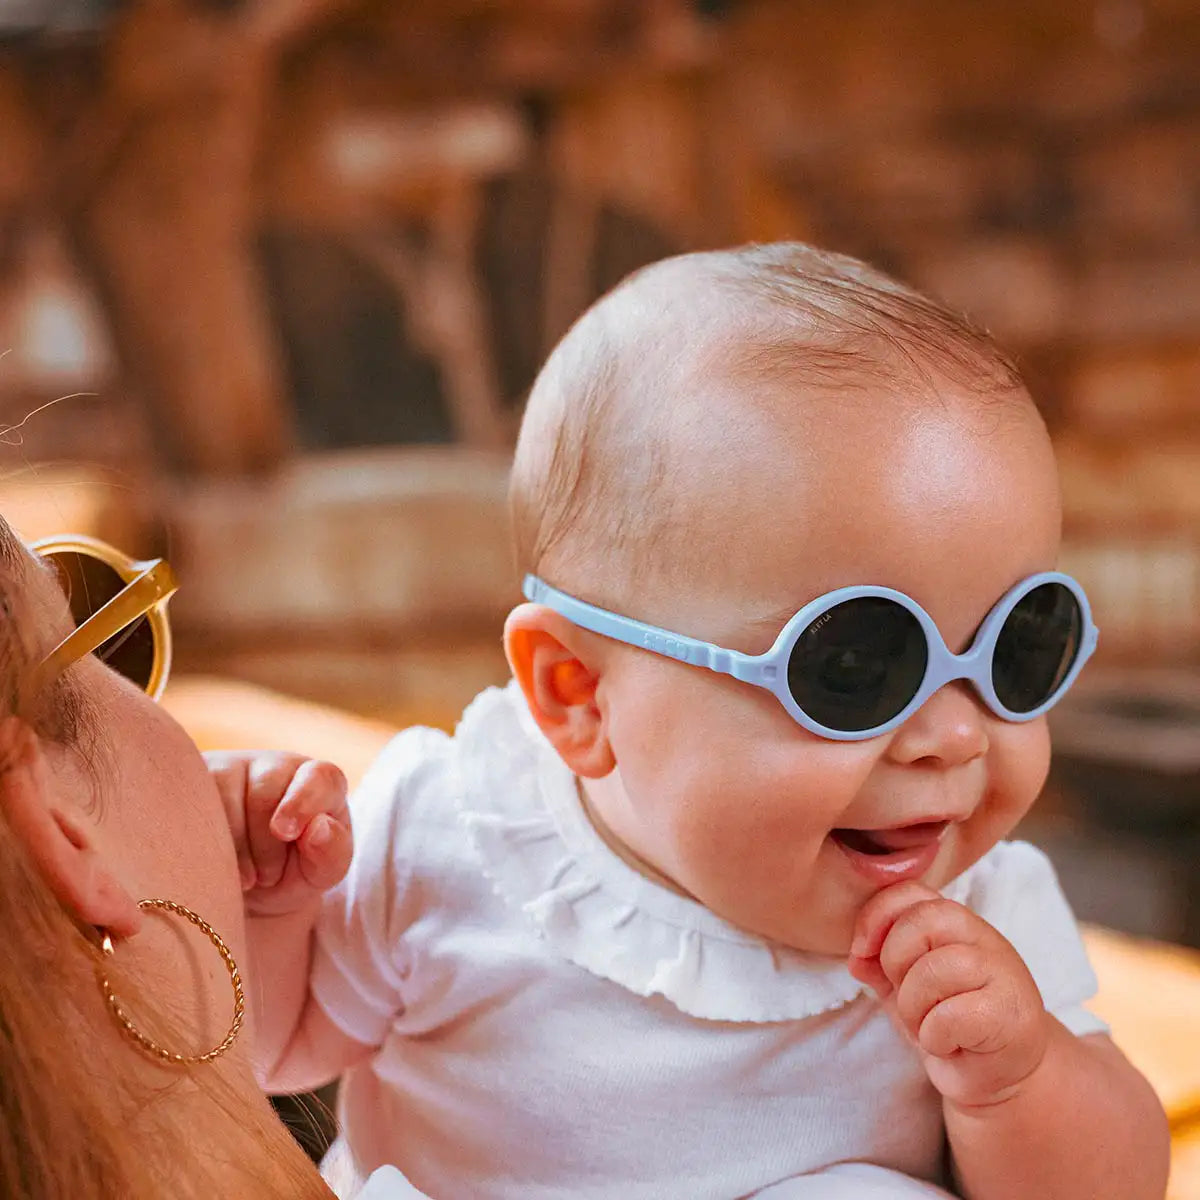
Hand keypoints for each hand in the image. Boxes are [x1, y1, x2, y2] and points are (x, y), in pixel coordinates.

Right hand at [205, 750, 351, 918]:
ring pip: (225, 794)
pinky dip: (203, 840)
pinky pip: (192, 801)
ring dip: (233, 846)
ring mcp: (233, 769)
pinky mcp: (196, 781)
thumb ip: (331, 853)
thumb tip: (318, 827)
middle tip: (266, 875)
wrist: (243, 893)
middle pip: (267, 789)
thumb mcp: (319, 874)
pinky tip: (212, 862)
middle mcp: (277, 767)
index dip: (302, 803)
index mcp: (318, 783)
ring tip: (243, 875)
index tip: (285, 833)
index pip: (320, 777)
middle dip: (265, 844)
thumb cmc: (290, 876)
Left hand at [847, 882, 1049, 1108]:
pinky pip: (952, 1015)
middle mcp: (982, 938)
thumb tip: (857, 958)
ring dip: (914, 1007)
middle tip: (904, 996)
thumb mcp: (904, 989)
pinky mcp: (1011, 1014)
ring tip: (926, 1026)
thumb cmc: (951, 1025)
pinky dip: (935, 1036)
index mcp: (955, 924)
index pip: (912, 892)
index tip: (862, 951)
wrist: (1001, 1075)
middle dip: (895, 961)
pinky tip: (947, 1044)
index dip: (877, 914)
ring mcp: (1002, 972)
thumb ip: (879, 966)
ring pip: (936, 969)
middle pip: (924, 920)